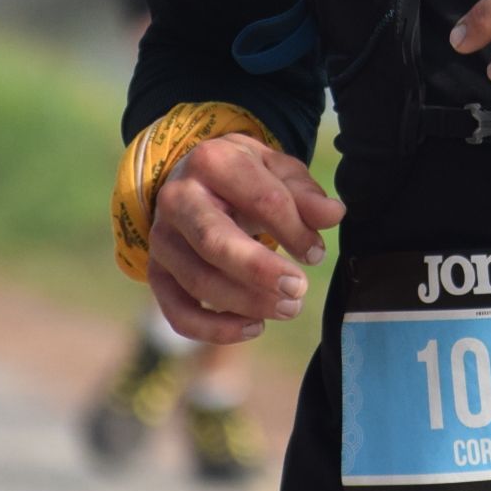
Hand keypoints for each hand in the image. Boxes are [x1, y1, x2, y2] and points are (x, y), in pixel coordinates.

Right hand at [146, 134, 346, 344]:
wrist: (196, 182)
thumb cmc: (246, 178)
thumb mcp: (278, 172)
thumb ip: (305, 195)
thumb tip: (334, 214)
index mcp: (212, 161)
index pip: (260, 199)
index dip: (294, 230)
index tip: (316, 253)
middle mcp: (177, 198)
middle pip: (215, 242)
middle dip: (260, 270)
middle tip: (299, 291)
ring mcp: (162, 238)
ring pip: (198, 280)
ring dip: (246, 303)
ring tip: (289, 309)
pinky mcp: (156, 272)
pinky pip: (177, 311)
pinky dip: (214, 329)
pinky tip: (254, 327)